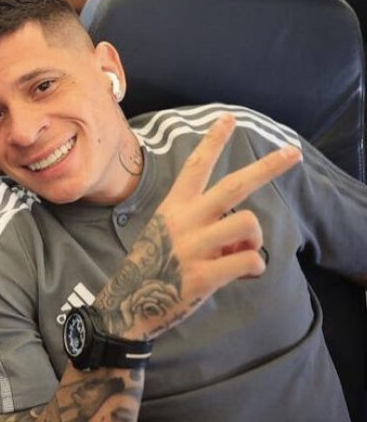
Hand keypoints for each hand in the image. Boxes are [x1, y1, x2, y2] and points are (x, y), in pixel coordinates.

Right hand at [97, 114, 301, 341]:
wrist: (128, 303)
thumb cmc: (151, 266)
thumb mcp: (167, 234)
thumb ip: (202, 226)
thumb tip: (237, 234)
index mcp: (174, 207)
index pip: (196, 166)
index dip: (213, 141)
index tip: (229, 118)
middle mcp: (185, 220)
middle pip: (235, 185)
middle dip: (268, 167)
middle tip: (292, 153)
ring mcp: (195, 246)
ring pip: (249, 223)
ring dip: (254, 240)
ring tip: (240, 253)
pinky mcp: (204, 274)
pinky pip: (251, 261)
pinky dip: (254, 268)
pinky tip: (242, 275)